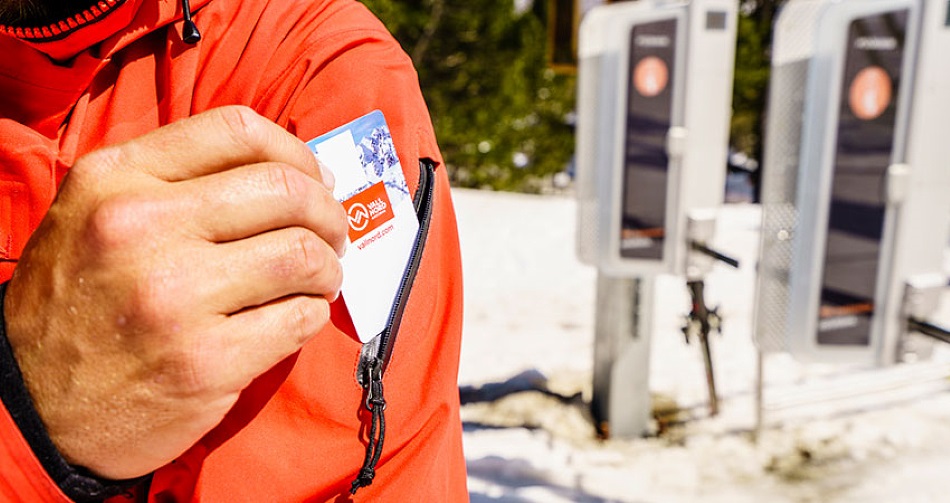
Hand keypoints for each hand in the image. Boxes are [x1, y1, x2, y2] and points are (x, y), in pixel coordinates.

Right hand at [3, 106, 346, 479]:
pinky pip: (300, 319)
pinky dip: (312, 314)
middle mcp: (141, 228)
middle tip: (330, 234)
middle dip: (327, 212)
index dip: (297, 152)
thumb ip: (176, 180)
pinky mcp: (205, 363)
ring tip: (317, 279)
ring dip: (326, 267)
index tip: (316, 180)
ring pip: (303, 255)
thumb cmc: (78, 303)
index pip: (237, 131)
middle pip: (285, 190)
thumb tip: (296, 175)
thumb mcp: (95, 214)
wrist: (29, 408)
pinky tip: (294, 317)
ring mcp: (174, 298)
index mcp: (114, 179)